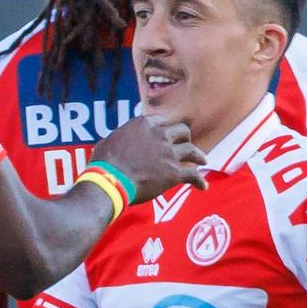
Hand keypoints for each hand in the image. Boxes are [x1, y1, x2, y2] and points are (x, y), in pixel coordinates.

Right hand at [92, 117, 207, 200]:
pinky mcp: (174, 172)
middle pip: (182, 131)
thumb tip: (116, 142)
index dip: (166, 128)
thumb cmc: (103, 163)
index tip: (168, 133)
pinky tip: (203, 187)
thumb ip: (119, 139)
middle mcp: (160, 135)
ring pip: (192, 150)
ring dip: (198, 156)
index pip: (163, 121)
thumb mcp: (108, 141)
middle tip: (185, 145)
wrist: (110, 180)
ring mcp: (169, 153)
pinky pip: (193, 175)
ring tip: (203, 160)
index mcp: (144, 124)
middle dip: (185, 138)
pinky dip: (199, 181)